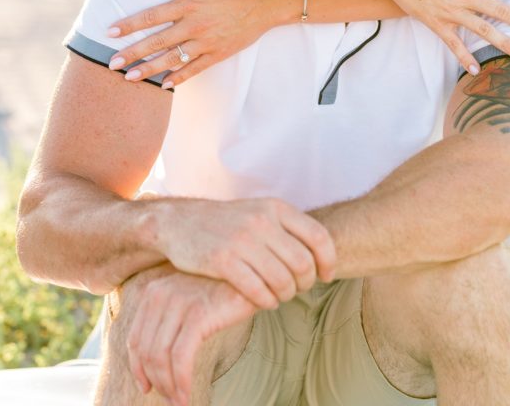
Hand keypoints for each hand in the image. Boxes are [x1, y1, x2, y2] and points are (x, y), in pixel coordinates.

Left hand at [107, 0, 289, 84]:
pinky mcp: (219, 53)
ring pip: (173, 58)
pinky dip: (179, 77)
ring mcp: (207, 41)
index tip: (109, 33)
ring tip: (129, 77)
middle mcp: (195, 24)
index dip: (129, 25)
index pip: (151, 16)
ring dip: (149, 69)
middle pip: (157, 41)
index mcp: (188, 3)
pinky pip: (195, 68)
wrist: (268, 1)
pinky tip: (163, 85)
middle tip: (110, 63)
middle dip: (132, 53)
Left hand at [127, 272, 255, 405]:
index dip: (138, 369)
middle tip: (170, 400)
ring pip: (161, 358)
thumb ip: (169, 317)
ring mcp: (178, 302)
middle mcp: (161, 293)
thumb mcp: (188, 298)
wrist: (252, 275)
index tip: (146, 387)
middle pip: (146, 351)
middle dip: (156, 382)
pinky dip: (182, 383)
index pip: (135, 339)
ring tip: (179, 402)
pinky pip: (181, 358)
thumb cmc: (222, 290)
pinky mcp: (198, 314)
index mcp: (154, 290)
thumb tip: (153, 359)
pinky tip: (187, 396)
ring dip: (169, 387)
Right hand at [157, 196, 335, 309]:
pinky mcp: (222, 260)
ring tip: (279, 296)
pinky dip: (265, 301)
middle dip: (305, 283)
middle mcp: (261, 221)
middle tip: (297, 289)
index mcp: (275, 207)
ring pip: (282, 281)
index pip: (318, 237)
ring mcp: (241, 240)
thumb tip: (321, 255)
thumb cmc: (228, 223)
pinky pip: (257, 291)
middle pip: (303, 264)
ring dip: (285, 295)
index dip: (328, 261)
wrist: (180, 222)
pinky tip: (263, 301)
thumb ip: (287, 228)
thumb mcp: (259, 212)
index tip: (326, 276)